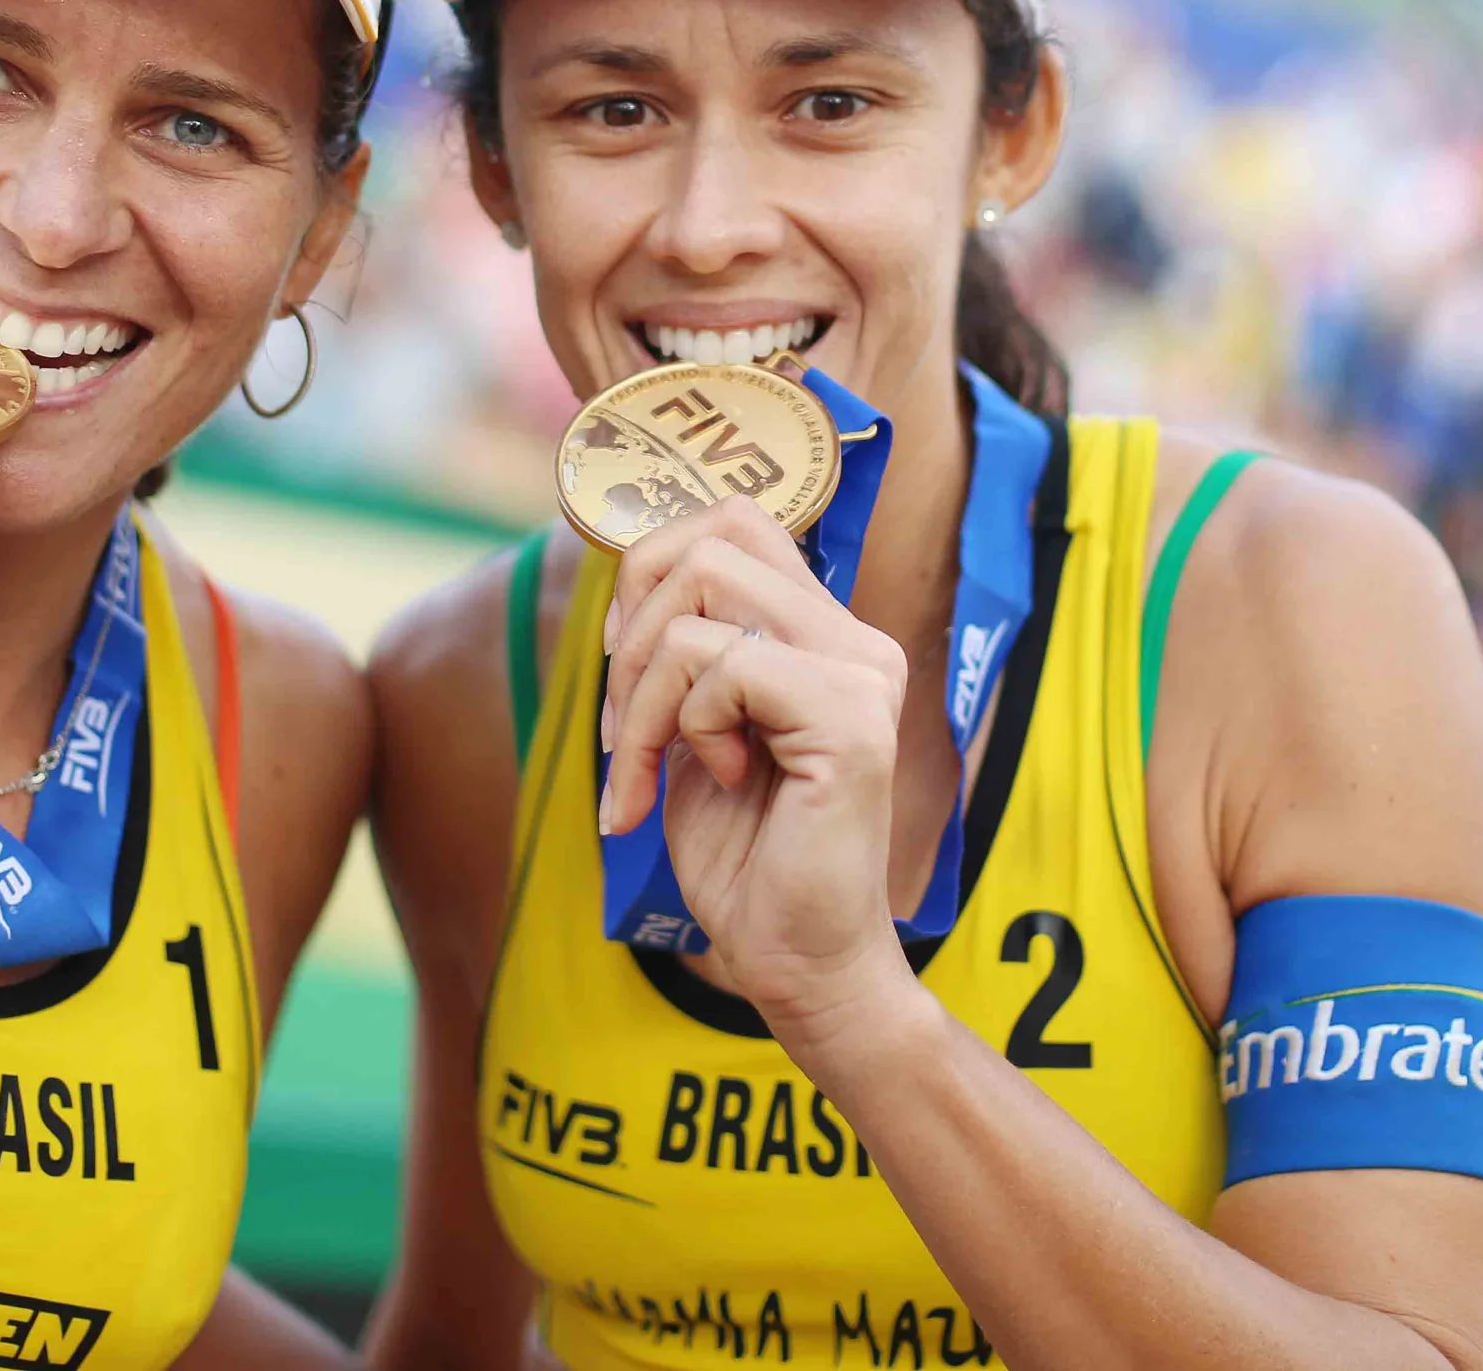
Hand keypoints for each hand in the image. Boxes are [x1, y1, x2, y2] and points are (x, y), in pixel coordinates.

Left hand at [602, 495, 913, 1028]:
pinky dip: (681, 727)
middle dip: (631, 632)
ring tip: (650, 769)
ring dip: (641, 694)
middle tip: (622, 727)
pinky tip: (718, 780)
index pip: (736, 520)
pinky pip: (718, 667)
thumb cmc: (745, 855)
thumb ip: (682, 648)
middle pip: (709, 543)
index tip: (622, 661)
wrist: (798, 961)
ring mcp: (860, 672)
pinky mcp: (848, 719)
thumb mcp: (691, 728)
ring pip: (699, 601)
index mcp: (825, 632)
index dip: (651, 569)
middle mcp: (855, 639)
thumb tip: (626, 568)